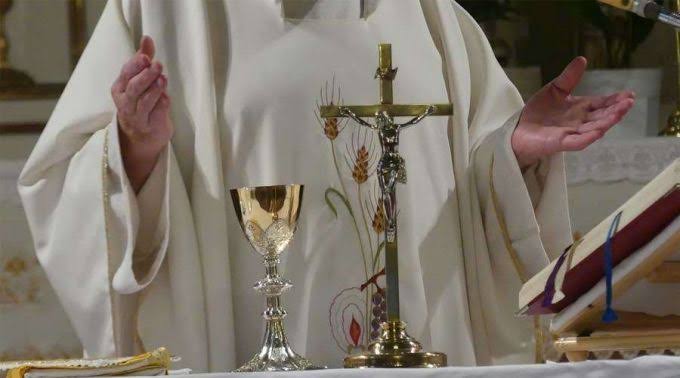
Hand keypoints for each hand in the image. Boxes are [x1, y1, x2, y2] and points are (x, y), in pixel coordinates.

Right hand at [111, 36, 172, 191]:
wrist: (140, 139)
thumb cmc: (140, 104)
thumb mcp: (139, 80)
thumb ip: (143, 60)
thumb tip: (147, 39)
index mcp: (120, 89)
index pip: (126, 74)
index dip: (135, 65)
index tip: (146, 56)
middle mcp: (126, 104)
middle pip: (134, 88)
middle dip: (145, 75)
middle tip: (157, 65)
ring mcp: (137, 118)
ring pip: (144, 102)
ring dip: (154, 90)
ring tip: (163, 79)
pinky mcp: (151, 128)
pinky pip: (157, 115)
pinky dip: (162, 105)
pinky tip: (166, 97)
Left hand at [512, 57, 633, 168]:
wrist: (518, 129)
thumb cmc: (538, 111)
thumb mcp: (555, 90)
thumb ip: (568, 78)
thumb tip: (582, 59)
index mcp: (580, 108)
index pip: (602, 104)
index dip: (615, 99)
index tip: (629, 94)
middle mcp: (580, 122)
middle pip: (602, 116)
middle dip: (616, 110)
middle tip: (629, 102)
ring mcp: (571, 133)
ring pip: (593, 129)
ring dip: (607, 122)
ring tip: (619, 113)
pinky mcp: (559, 143)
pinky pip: (576, 142)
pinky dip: (587, 138)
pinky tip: (599, 133)